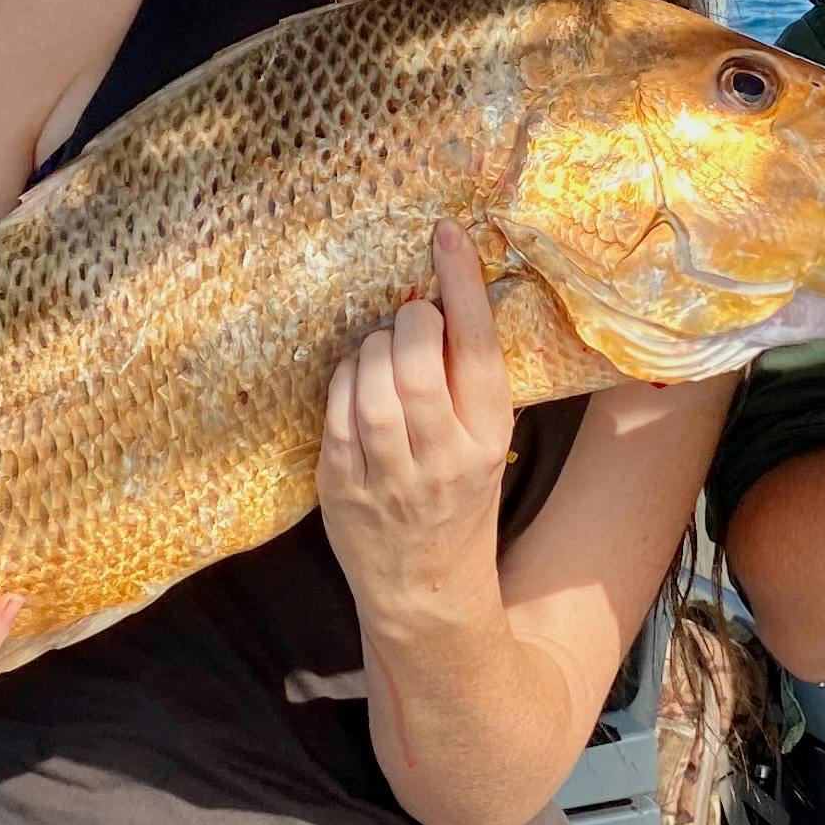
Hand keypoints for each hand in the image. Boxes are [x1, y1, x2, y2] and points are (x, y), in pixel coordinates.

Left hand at [319, 224, 518, 621]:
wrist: (426, 590)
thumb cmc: (459, 500)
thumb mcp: (487, 442)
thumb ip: (470, 380)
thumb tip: (443, 297)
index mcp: (489, 437)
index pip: (478, 349)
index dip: (461, 284)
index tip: (447, 234)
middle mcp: (442, 457)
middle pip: (418, 360)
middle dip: (411, 321)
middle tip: (413, 321)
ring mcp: (387, 475)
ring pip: (371, 382)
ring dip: (374, 347)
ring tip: (385, 351)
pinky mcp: (341, 485)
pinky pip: (335, 409)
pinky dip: (344, 379)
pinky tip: (358, 382)